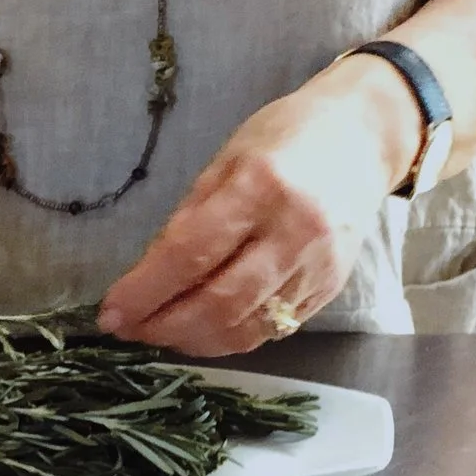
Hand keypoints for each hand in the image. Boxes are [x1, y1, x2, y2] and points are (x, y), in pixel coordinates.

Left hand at [97, 57, 419, 354]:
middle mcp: (294, 231)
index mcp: (262, 186)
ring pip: (246, 327)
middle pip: (219, 302)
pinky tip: (205, 329)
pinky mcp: (330, 288)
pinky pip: (272, 329)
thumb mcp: (229, 155)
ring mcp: (317, 265)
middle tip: (129, 330)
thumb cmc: (290, 134)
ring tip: (161, 333)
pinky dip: (231, 337)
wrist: (365, 137)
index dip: (145, 290)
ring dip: (194, 340)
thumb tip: (148, 272)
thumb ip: (191, 214)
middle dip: (164, 326)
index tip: (110, 311)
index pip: (191, 253)